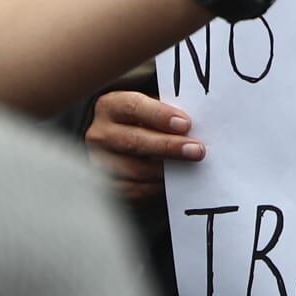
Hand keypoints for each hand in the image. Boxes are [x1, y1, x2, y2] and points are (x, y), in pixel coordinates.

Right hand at [85, 90, 203, 200]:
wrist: (116, 141)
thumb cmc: (141, 121)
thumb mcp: (148, 107)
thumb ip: (165, 112)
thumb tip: (194, 125)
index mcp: (111, 106)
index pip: (133, 107)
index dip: (160, 115)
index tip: (185, 124)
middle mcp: (100, 133)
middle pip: (134, 141)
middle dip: (168, 146)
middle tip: (196, 150)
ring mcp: (99, 161)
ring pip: (134, 169)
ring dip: (165, 170)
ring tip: (189, 167)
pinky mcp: (105, 185)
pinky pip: (133, 190)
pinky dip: (155, 186)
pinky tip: (173, 181)